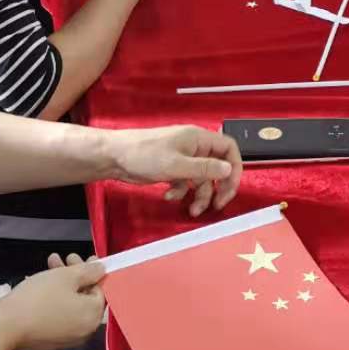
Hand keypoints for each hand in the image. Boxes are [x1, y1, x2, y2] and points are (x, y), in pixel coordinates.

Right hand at [0, 256, 104, 349]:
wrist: (6, 326)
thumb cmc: (39, 297)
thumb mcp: (65, 277)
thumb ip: (88, 271)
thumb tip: (102, 270)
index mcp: (93, 316)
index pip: (101, 290)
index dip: (93, 271)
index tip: (83, 257)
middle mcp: (86, 330)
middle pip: (85, 296)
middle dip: (74, 274)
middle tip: (63, 258)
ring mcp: (68, 338)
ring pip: (71, 304)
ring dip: (62, 283)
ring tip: (49, 265)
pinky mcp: (51, 340)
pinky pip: (59, 315)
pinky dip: (55, 299)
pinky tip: (40, 284)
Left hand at [107, 125, 243, 216]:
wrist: (114, 157)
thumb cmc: (143, 155)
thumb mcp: (177, 165)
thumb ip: (205, 169)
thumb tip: (229, 170)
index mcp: (198, 139)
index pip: (228, 148)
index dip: (234, 167)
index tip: (230, 187)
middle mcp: (193, 147)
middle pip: (216, 168)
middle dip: (217, 188)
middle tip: (216, 205)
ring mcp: (182, 159)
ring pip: (200, 179)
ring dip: (198, 195)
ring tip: (191, 210)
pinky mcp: (170, 169)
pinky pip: (184, 182)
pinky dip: (180, 192)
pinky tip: (168, 196)